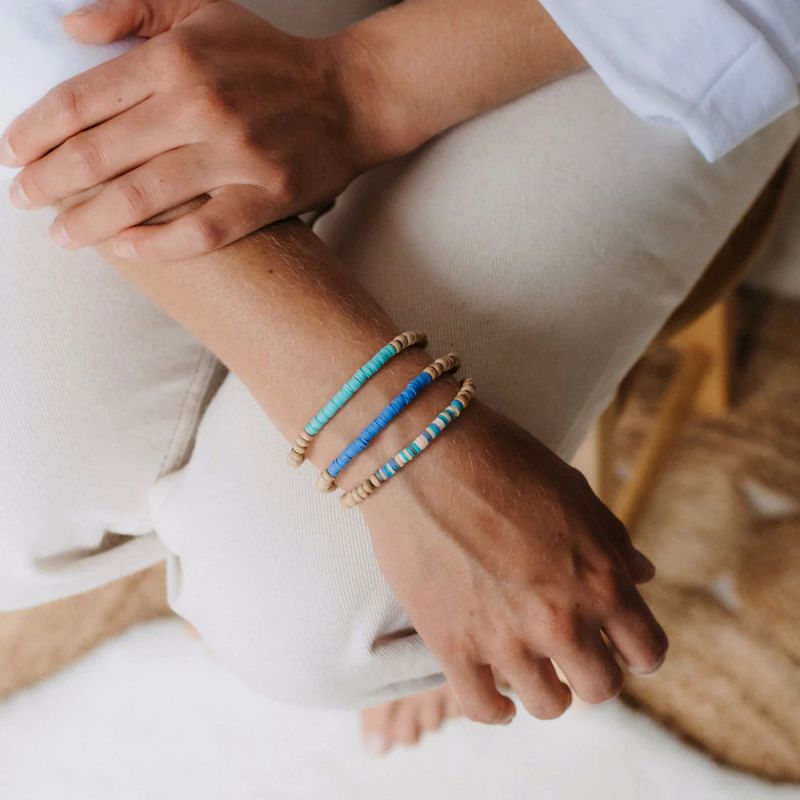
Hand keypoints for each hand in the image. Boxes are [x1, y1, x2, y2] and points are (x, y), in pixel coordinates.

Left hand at [0, 0, 390, 260]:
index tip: (12, 152)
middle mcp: (202, 107)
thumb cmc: (270, 57)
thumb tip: (72, 31)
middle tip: (23, 198)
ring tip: (61, 234)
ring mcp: (236, 157)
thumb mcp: (202, 10)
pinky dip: (159, 245)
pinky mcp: (266, 197)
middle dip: (48, 181)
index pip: (82, 100)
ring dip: (90, 221)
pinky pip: (203, 231)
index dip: (34, 130)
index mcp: (177, 59)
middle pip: (101, 154)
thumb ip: (133, 9)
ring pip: (144, 197)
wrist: (348, 97)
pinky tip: (126, 249)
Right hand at [362, 398, 666, 723]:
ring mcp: (505, 638)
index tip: (621, 645)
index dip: (638, 650)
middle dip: (593, 671)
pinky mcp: (451, 646)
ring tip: (532, 667)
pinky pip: (483, 708)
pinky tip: (498, 692)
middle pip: (601, 689)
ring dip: (547, 689)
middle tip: (572, 653)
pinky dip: (496, 708)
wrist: (420, 453)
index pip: (647, 652)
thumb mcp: (572, 489)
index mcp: (600, 578)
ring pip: (548, 705)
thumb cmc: (501, 459)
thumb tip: (642, 575)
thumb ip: (611, 539)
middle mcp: (561, 619)